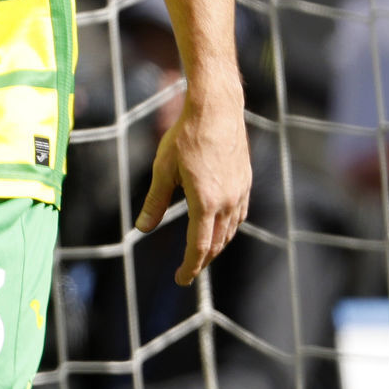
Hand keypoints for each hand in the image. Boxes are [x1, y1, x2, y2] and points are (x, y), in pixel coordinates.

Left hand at [136, 87, 254, 283]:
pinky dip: (228, 227)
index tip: (180, 279)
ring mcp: (241, 191)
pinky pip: (240, 214)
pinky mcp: (246, 181)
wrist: (217, 109)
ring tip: (202, 253)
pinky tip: (220, 226)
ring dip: (216, 245)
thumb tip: (142, 229)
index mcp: (206, 202)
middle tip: (188, 271)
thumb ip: (155, 202)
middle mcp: (228, 201)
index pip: (199, 247)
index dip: (189, 267)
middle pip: (217, 243)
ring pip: (230, 230)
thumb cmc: (186, 136)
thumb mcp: (162, 170)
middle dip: (202, 261)